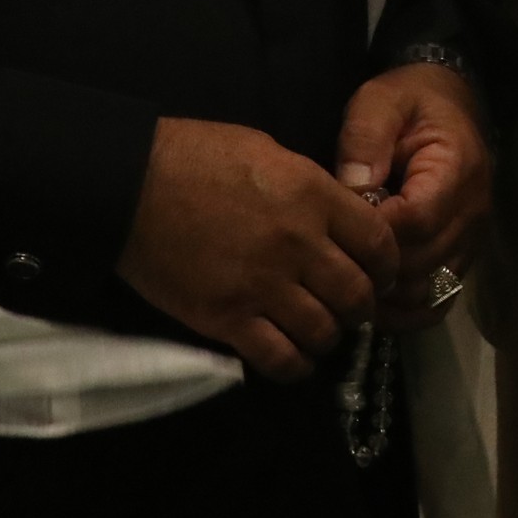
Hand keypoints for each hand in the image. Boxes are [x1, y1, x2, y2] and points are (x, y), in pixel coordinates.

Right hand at [116, 116, 397, 380]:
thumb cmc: (197, 156)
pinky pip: (279, 358)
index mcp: (313, 196)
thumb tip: (339, 216)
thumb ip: (311, 188)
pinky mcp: (227, 319)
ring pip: (324, 331)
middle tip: (351, 306)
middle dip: (362, 305)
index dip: (387, 264)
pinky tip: (293, 358)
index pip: (379, 243)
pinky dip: (294, 365)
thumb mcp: (270, 152)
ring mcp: (263, 286)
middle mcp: (298, 244)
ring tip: (320, 329)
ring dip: (330, 335)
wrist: (129, 184)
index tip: (381, 272)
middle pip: (357, 294)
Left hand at [338, 60, 493, 326]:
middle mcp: (472, 212)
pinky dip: (407, 309)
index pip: (418, 220)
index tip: (337, 235)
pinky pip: (439, 298)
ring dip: (388, 297)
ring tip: (348, 285)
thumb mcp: (380, 101)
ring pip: (430, 290)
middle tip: (332, 267)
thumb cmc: (409, 101)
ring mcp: (472, 239)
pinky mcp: (463, 255)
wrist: (448, 103)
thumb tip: (353, 188)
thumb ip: (365, 137)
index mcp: (456, 169)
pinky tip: (375, 302)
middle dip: (375, 271)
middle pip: (422, 263)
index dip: (375, 236)